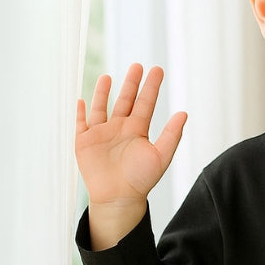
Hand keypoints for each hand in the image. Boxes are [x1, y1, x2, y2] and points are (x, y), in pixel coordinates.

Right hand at [75, 64, 186, 246]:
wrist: (119, 198)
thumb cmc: (141, 180)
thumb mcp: (160, 156)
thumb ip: (171, 135)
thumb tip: (184, 114)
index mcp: (138, 130)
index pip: (146, 103)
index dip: (151, 87)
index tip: (157, 70)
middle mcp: (120, 129)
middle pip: (125, 100)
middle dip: (131, 83)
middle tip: (138, 65)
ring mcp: (101, 134)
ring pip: (102, 107)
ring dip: (103, 92)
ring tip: (108, 77)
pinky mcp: (84, 142)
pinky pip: (81, 123)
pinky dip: (81, 112)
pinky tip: (82, 100)